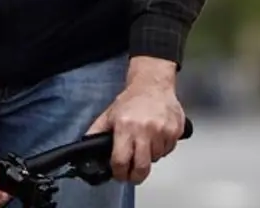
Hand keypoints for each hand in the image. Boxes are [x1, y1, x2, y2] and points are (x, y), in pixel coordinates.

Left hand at [86, 57, 184, 183]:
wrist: (153, 84)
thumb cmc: (132, 100)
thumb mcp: (109, 115)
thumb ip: (96, 132)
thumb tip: (84, 149)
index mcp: (125, 127)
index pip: (121, 161)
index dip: (119, 173)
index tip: (119, 174)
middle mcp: (145, 129)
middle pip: (141, 167)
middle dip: (136, 176)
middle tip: (133, 175)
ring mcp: (163, 130)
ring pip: (156, 158)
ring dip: (150, 157)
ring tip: (145, 145)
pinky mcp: (176, 129)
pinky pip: (169, 150)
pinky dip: (162, 148)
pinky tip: (157, 138)